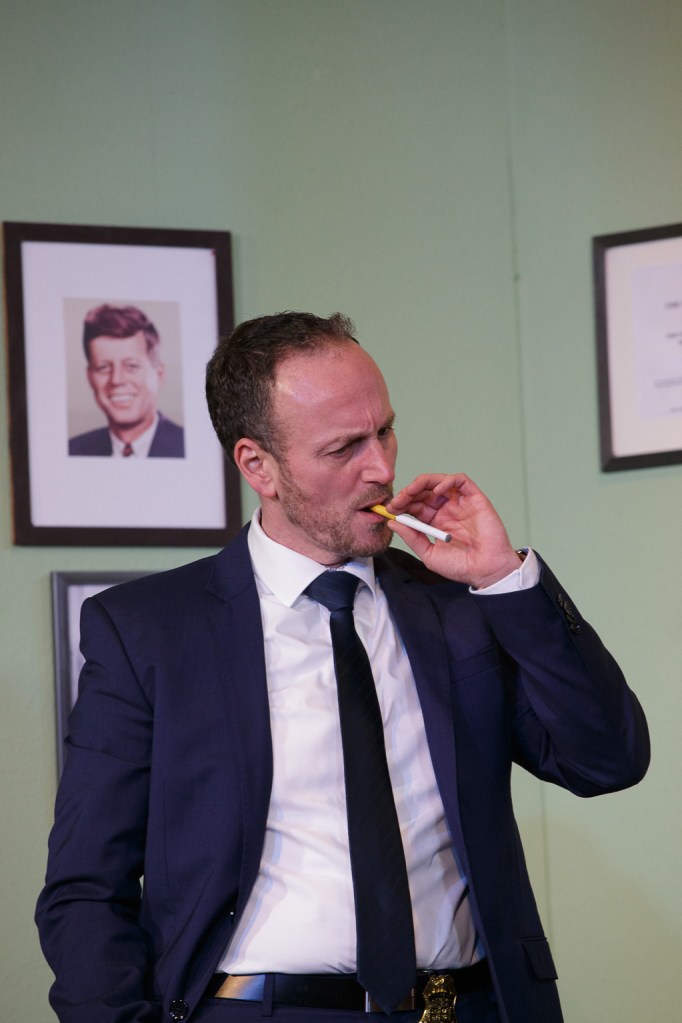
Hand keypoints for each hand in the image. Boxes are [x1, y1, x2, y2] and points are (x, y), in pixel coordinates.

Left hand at [386, 473, 521, 587]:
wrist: (486, 571)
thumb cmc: (461, 566)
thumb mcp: (429, 554)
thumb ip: (412, 538)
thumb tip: (392, 522)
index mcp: (435, 521)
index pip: (415, 505)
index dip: (402, 504)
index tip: (390, 509)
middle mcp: (446, 509)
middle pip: (424, 492)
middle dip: (408, 493)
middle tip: (398, 501)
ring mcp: (460, 503)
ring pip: (439, 481)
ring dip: (423, 482)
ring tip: (411, 491)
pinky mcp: (475, 498)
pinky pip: (461, 481)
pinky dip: (447, 480)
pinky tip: (436, 491)